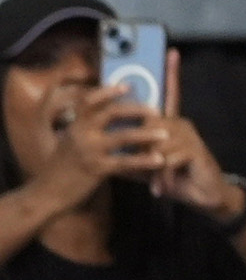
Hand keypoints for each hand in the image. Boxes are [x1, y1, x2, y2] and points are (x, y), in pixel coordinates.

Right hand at [34, 83, 167, 211]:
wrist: (46, 194)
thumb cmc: (61, 168)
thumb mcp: (68, 143)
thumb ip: (84, 130)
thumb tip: (103, 118)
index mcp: (74, 125)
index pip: (90, 101)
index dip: (108, 91)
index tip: (127, 86)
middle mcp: (80, 133)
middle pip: (112, 113)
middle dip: (137, 109)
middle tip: (156, 110)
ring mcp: (88, 151)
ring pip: (123, 137)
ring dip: (147, 134)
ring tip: (166, 134)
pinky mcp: (96, 169)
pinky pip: (125, 162)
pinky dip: (144, 160)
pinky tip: (159, 160)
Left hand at [145, 50, 241, 222]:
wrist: (206, 195)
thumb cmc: (176, 178)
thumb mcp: (149, 167)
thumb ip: (132, 156)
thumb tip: (107, 149)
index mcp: (171, 125)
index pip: (171, 94)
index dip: (172, 73)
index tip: (172, 51)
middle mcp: (181, 125)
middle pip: (150, 122)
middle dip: (139, 145)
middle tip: (142, 166)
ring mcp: (189, 136)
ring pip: (156, 142)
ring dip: (150, 166)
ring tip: (155, 182)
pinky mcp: (194, 150)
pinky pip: (166, 159)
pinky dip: (161, 177)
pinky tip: (162, 189)